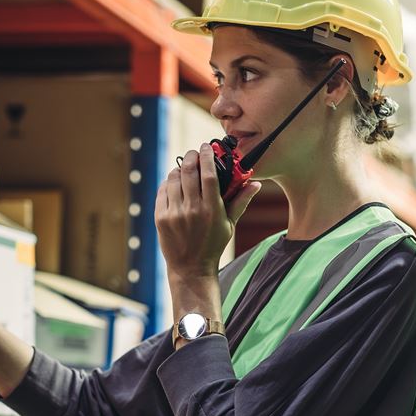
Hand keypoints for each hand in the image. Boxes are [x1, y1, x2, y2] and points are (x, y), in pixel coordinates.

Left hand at [155, 145, 261, 282]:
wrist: (191, 267)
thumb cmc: (213, 245)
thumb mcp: (230, 224)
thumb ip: (241, 201)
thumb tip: (255, 184)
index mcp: (212, 210)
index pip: (209, 175)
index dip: (207, 156)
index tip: (207, 147)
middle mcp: (192, 209)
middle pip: (189, 171)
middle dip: (192, 156)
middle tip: (195, 152)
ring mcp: (174, 213)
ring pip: (173, 179)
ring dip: (179, 169)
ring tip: (185, 168)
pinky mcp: (160, 217)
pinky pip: (162, 191)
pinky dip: (168, 183)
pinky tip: (175, 183)